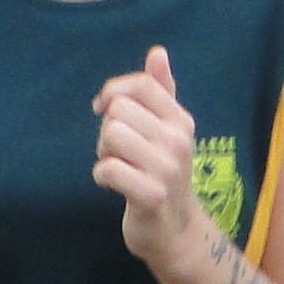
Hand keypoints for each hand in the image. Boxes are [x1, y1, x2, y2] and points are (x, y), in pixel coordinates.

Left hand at [93, 49, 208, 266]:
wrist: (175, 231)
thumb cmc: (163, 174)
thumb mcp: (167, 131)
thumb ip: (162, 91)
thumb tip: (158, 52)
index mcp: (181, 121)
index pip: (142, 85)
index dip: (114, 91)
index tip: (103, 108)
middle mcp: (178, 141)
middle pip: (119, 110)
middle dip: (107, 129)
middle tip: (117, 151)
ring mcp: (167, 169)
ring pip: (111, 135)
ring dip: (103, 152)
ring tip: (117, 166)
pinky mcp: (151, 195)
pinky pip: (107, 169)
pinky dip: (101, 176)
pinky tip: (112, 185)